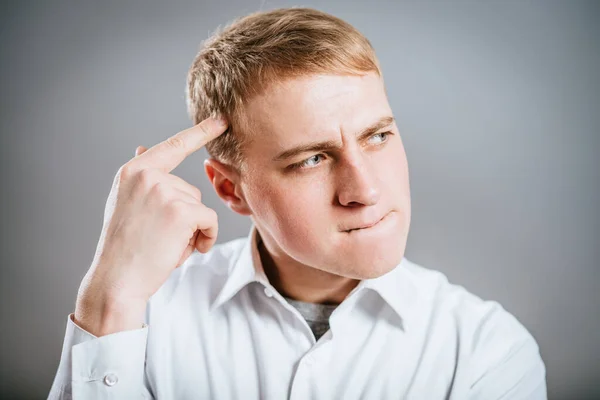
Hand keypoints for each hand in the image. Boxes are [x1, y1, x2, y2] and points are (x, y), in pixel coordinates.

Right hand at [74, 116, 227, 335]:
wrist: (117, 279)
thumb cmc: (125, 246)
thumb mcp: (127, 203)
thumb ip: (143, 178)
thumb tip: (143, 145)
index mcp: (133, 170)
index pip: (173, 145)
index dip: (200, 131)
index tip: (222, 118)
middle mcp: (147, 174)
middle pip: (190, 190)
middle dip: (184, 216)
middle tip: (159, 237)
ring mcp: (164, 190)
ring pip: (200, 207)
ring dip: (193, 230)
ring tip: (166, 245)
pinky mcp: (181, 211)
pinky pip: (210, 220)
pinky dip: (206, 237)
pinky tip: (187, 250)